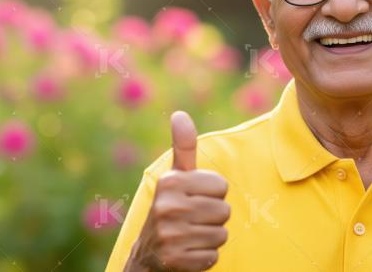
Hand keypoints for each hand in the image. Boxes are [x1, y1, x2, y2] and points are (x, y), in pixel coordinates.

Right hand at [126, 111, 230, 271]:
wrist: (147, 255)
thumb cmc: (171, 208)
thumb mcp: (175, 177)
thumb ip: (183, 147)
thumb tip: (180, 114)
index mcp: (170, 182)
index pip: (222, 185)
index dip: (213, 194)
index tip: (194, 199)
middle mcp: (167, 206)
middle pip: (224, 210)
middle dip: (213, 218)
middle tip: (192, 220)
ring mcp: (170, 235)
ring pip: (221, 234)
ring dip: (209, 238)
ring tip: (190, 235)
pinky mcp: (175, 260)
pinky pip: (213, 256)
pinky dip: (204, 258)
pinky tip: (187, 252)